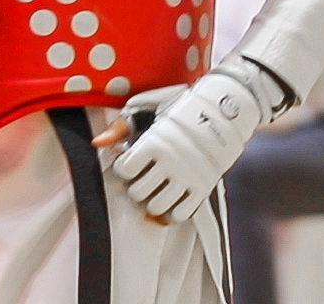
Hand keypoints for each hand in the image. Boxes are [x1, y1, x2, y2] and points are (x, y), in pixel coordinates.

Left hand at [104, 71, 264, 223]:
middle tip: (144, 176)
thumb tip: (98, 143)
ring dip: (152, 200)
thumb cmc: (180, 108)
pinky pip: (180, 215)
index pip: (125, 170)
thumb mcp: (149, 109)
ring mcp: (189, 176)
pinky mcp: (204, 188)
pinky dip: (171, 212)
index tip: (132, 160)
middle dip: (136, 185)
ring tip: (157, 187)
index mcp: (155, 141)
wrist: (225, 110)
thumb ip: (122, 126)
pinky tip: (171, 198)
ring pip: (156, 207)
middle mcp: (171, 161)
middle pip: (138, 192)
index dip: (124, 166)